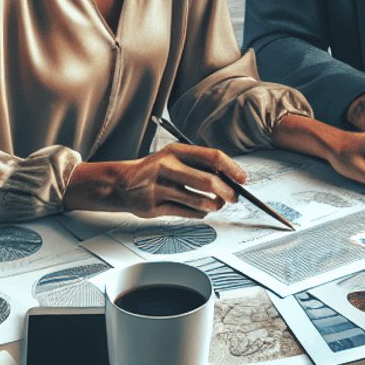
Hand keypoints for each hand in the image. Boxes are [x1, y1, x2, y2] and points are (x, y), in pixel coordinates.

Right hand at [64, 144, 244, 217]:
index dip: (231, 169)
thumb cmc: (157, 169)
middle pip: (208, 182)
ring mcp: (159, 187)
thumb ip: (200, 165)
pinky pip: (186, 213)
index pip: (212, 156)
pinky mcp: (154, 207)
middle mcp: (167, 166)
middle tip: (233, 197)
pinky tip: (201, 210)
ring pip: (198, 200)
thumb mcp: (176, 157)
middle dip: (227, 192)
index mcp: (176, 151)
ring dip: (214, 205)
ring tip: (218, 205)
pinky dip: (199, 213)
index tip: (242, 179)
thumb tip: (232, 178)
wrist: (122, 183)